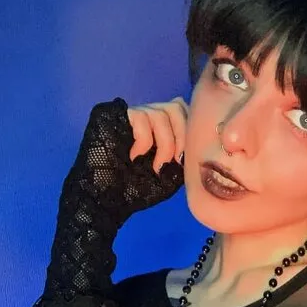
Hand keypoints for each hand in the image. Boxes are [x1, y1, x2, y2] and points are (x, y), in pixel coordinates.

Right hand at [45, 96, 186, 297]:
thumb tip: (199, 140)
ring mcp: (129, 113)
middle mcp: (146, 116)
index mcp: (160, 129)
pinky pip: (141, 116)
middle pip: (177, 106)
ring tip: (154, 164)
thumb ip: (184, 154)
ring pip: (161, 111)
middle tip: (172, 161)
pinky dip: (145, 140)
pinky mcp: (111, 113)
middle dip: (181, 137)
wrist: (106, 200)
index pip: (184, 112)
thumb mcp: (171, 173)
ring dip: (165, 143)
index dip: (190, 132)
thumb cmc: (137, 190)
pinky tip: (136, 156)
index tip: (184, 159)